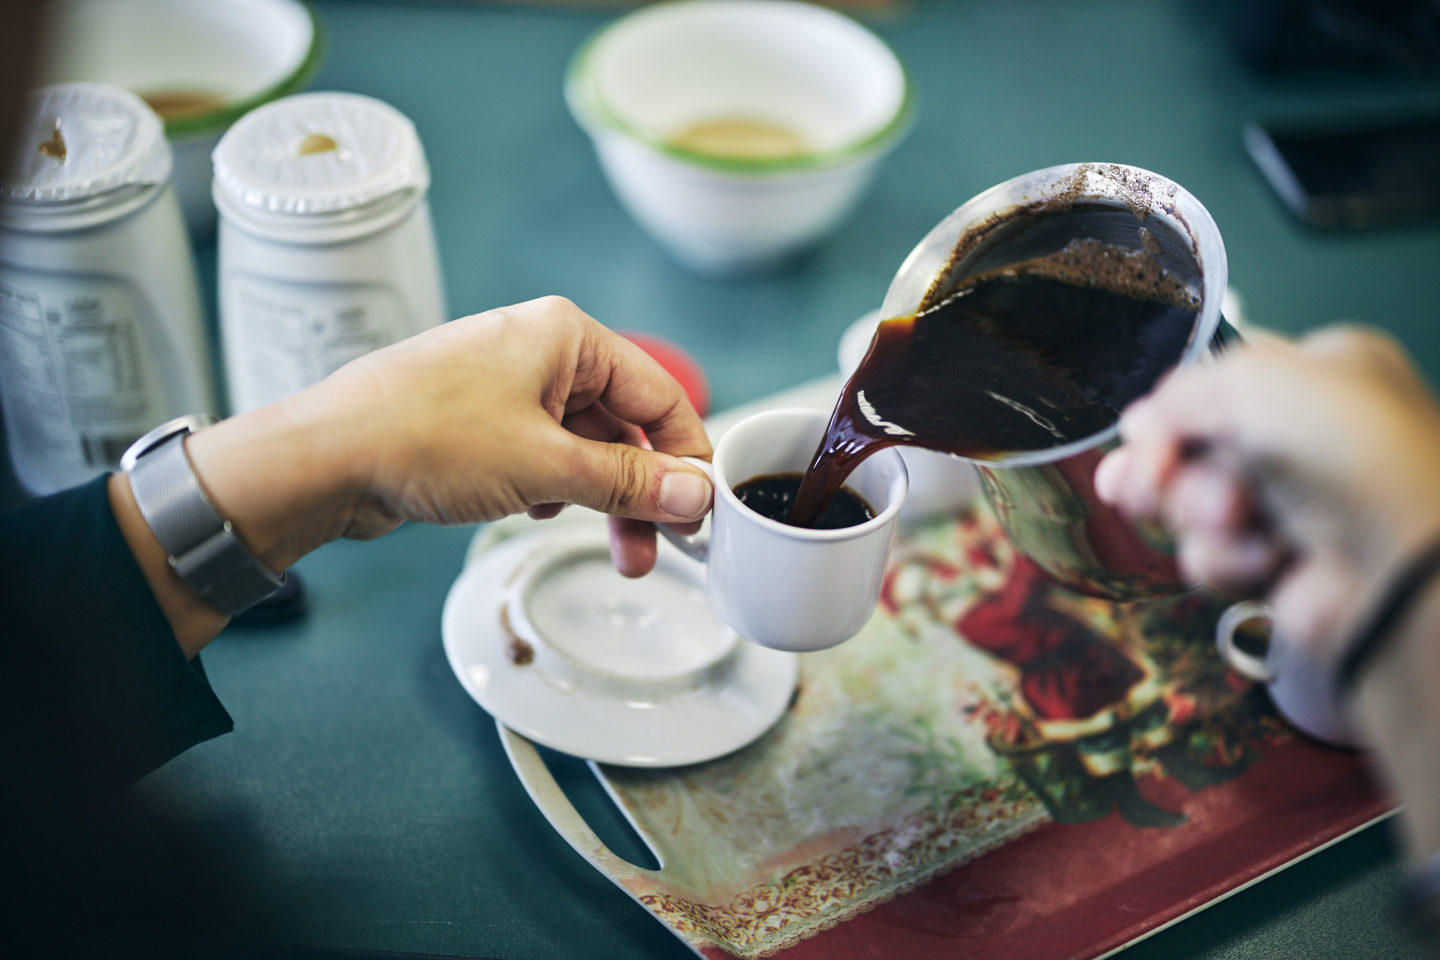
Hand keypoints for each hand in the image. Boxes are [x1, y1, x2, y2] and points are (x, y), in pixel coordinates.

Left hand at [115, 297, 713, 654]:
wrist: (323, 458)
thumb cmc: (423, 436)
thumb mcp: (546, 465)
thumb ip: (629, 482)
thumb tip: (695, 494)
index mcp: (565, 336)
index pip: (660, 394)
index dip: (687, 457)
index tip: (703, 511)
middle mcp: (540, 351)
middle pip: (624, 425)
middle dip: (641, 491)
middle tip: (657, 549)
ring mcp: (506, 386)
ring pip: (583, 447)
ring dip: (600, 499)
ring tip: (611, 551)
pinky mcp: (479, 421)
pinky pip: (543, 455)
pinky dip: (554, 488)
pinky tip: (534, 509)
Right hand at [1094, 326, 1439, 657]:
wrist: (1397, 564)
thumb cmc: (1349, 451)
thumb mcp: (1255, 381)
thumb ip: (1181, 393)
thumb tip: (1137, 424)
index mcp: (1319, 374)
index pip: (1216, 384)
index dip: (1170, 411)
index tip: (1141, 432)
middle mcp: (1305, 438)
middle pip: (1191, 448)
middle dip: (1164, 467)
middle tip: (1149, 480)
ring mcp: (1291, 506)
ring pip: (1191, 505)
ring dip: (1197, 512)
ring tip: (1231, 517)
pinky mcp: (1276, 567)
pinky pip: (1211, 556)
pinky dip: (1224, 557)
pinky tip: (1261, 556)